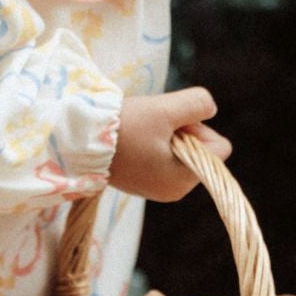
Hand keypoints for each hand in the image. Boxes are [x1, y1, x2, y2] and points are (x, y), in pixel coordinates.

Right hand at [107, 87, 230, 201]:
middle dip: (184, 131)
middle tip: (154, 124)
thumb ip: (197, 104)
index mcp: (183, 180)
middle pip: (201, 150)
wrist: (76, 140)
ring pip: (181, 152)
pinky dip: (153, 144)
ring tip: (141, 130)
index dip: (200, 127)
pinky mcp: (141, 182)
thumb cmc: (123, 127)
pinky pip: (162, 158)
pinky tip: (132, 138)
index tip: (172, 121)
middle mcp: (174, 191)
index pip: (219, 148)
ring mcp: (156, 189)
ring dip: (167, 135)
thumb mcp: (165, 108)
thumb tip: (209, 109)